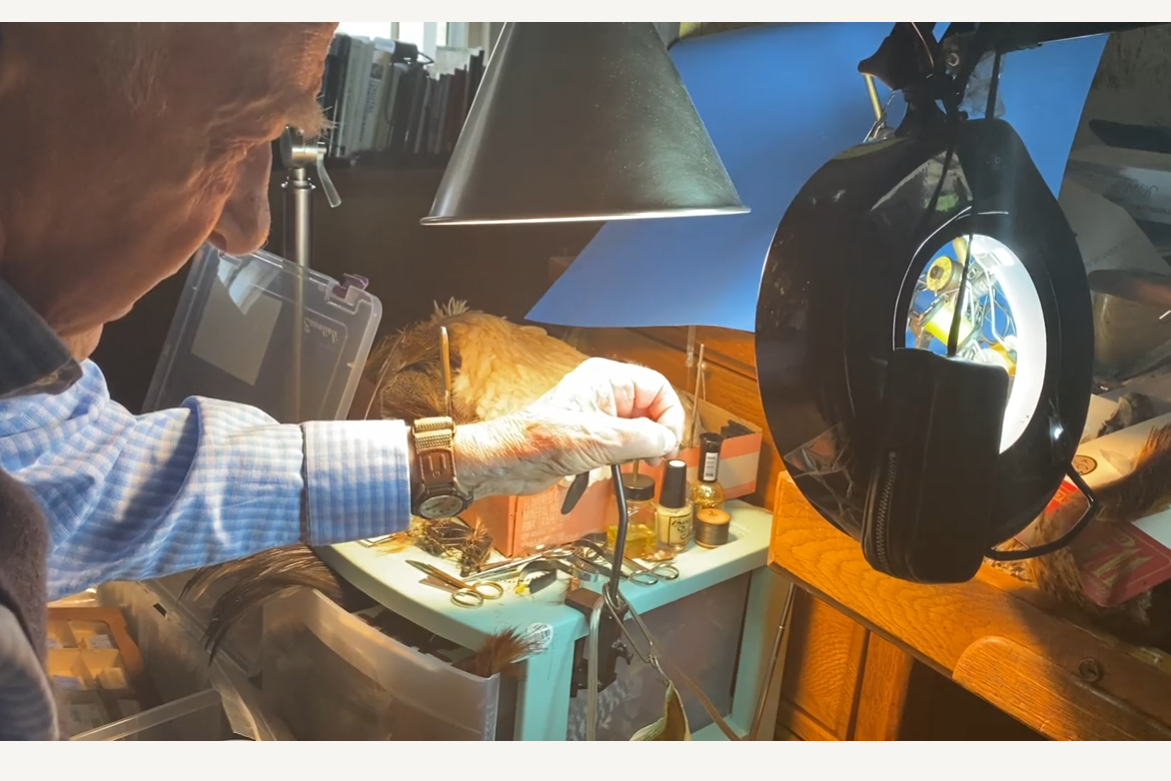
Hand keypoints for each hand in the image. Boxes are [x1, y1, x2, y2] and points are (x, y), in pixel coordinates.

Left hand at [455, 358, 684, 497]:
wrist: (508, 462)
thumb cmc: (538, 441)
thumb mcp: (598, 438)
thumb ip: (641, 437)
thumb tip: (666, 441)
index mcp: (607, 379)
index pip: (658, 388)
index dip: (669, 415)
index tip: (667, 442)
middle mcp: (606, 394)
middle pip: (653, 408)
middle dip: (660, 432)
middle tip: (657, 456)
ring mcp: (599, 416)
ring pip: (641, 427)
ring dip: (646, 446)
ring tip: (643, 462)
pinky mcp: (593, 437)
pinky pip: (625, 443)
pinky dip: (631, 455)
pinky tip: (625, 466)